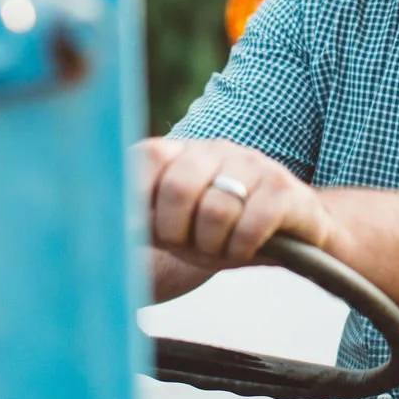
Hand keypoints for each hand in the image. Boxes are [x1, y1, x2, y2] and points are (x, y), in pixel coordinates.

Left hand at [135, 137, 336, 269]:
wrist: (289, 240)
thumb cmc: (220, 235)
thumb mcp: (174, 230)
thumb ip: (138, 223)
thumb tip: (108, 231)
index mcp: (183, 154)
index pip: (147, 157)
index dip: (140, 200)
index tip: (150, 231)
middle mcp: (217, 150)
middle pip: (178, 188)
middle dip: (178, 232)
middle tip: (190, 245)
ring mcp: (253, 165)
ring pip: (216, 210)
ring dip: (214, 245)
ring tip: (223, 246)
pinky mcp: (285, 189)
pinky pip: (252, 223)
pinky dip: (242, 247)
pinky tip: (247, 248)